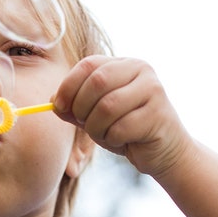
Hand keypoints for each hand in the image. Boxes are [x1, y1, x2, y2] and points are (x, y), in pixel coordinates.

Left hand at [53, 56, 192, 178]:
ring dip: (97, 128)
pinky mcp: (158, 114)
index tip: (59, 106)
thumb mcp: (96, 117)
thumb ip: (75, 107)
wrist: (164, 152)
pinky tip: (122, 142)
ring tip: (105, 135)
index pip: (89, 64)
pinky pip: (121, 128)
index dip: (68, 85)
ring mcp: (152, 90)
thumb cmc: (128, 131)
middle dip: (82, 108)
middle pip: (97, 82)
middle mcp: (141, 70)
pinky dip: (112, 140)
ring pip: (107, 107)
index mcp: (124, 64)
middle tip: (85, 124)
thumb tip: (52, 101)